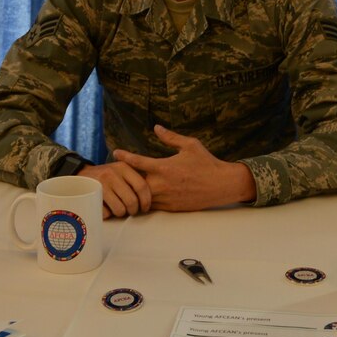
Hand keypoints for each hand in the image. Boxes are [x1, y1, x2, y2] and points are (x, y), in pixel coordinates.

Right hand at [78, 162, 152, 216]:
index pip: (142, 186)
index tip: (145, 208)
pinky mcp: (91, 196)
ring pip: (120, 209)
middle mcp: (112, 174)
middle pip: (132, 201)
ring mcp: (101, 185)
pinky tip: (106, 208)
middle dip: (133, 210)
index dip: (146, 201)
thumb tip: (153, 195)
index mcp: (123, 167)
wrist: (80, 174)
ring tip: (118, 209)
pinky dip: (107, 214)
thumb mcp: (120, 170)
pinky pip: (106, 213)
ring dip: (120, 213)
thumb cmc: (107, 176)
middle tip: (131, 211)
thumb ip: (134, 178)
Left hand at [112, 125, 256, 210]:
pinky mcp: (172, 208)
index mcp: (164, 167)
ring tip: (127, 186)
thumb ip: (170, 137)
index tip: (115, 153)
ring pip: (142, 198)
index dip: (124, 157)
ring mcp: (166, 198)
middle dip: (125, 179)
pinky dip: (147, 201)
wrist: (221, 185)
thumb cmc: (206, 162)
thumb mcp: (190, 145)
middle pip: (134, 184)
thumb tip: (156, 128)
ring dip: (135, 192)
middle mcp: (162, 184)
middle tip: (118, 174)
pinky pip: (154, 206)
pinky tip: (144, 196)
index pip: (138, 162)